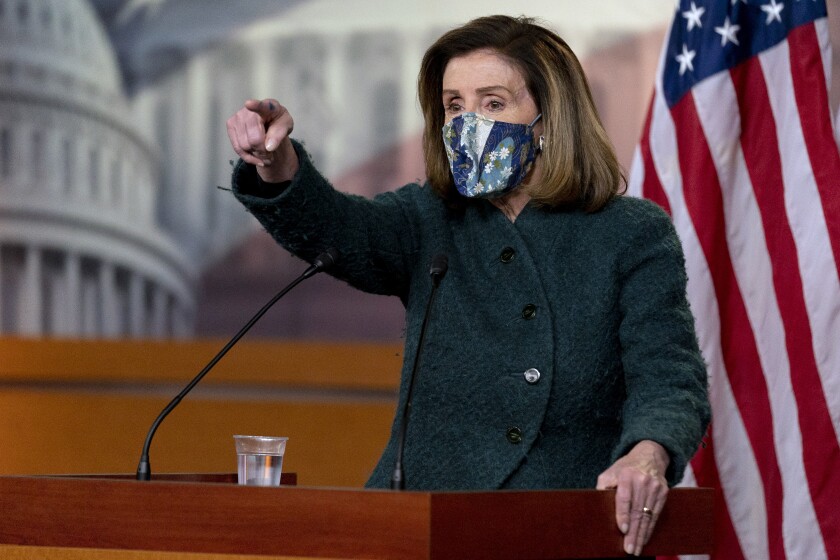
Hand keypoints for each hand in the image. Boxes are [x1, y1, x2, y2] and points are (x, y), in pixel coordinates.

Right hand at [226, 98, 298, 182]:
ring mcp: (237, 117)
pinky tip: (256, 158)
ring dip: (256, 155)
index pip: (260, 106)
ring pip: (244, 146)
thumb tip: (269, 147)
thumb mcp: (286, 127)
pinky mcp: (230, 125)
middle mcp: (249, 110)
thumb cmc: (278, 122)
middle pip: (254, 139)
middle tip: (271, 154)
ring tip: (265, 155)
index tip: (249, 104)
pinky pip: (237, 148)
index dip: (255, 105)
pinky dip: (248, 157)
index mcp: (268, 107)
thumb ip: (279, 135)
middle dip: (264, 152)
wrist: (269, 122)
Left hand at [596, 440, 669, 556]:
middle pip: (637, 511)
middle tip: (629, 549)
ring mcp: (655, 487)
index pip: (625, 498)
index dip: (623, 514)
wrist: (649, 455)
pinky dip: (650, 528)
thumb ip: (603, 486)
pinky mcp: (664, 493)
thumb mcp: (610, 472)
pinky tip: (645, 538)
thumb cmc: (625, 468)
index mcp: (627, 475)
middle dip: (633, 532)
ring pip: (648, 516)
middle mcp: (643, 481)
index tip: (622, 529)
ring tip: (637, 549)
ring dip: (642, 534)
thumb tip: (597, 505)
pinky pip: (656, 515)